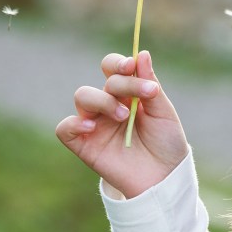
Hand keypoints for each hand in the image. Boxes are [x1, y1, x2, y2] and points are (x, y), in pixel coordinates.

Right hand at [55, 50, 188, 198]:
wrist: (165, 178)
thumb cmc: (166, 143)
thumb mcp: (164, 112)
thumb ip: (149, 84)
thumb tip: (142, 53)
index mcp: (127, 93)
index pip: (113, 68)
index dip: (118, 62)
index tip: (131, 65)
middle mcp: (108, 105)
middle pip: (102, 81)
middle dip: (121, 83)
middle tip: (142, 96)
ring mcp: (95, 124)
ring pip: (83, 97)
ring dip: (103, 100)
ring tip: (124, 116)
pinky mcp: (84, 145)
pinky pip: (65, 128)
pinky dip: (74, 123)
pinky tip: (92, 127)